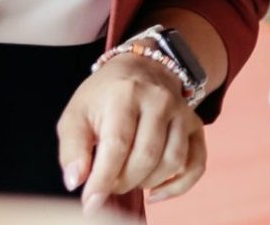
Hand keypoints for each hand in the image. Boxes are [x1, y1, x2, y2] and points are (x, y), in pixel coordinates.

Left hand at [58, 53, 205, 211]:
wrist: (141, 67)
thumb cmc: (104, 97)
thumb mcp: (76, 115)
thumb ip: (72, 149)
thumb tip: (76, 182)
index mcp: (126, 94)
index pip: (118, 146)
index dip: (103, 180)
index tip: (90, 202)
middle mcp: (160, 100)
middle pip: (147, 157)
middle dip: (123, 182)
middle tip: (108, 184)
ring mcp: (182, 111)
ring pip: (173, 161)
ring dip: (147, 183)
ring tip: (128, 179)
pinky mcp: (195, 124)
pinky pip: (197, 162)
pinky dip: (179, 186)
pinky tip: (156, 192)